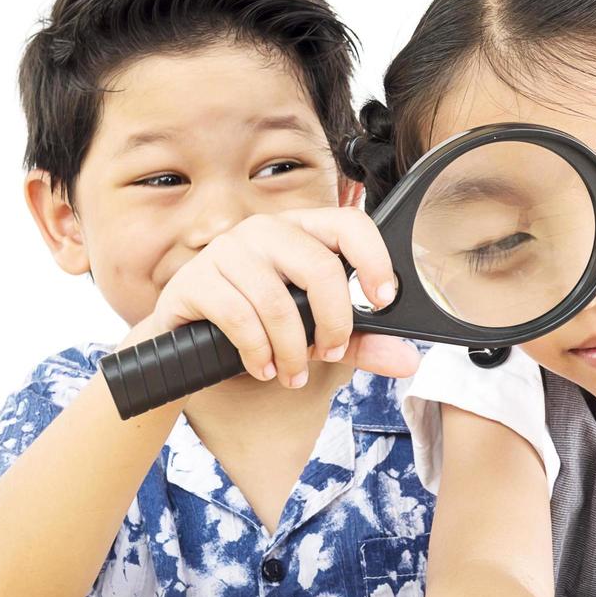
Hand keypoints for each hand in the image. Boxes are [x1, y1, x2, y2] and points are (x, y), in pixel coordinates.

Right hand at [139, 207, 419, 384]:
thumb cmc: (260, 327)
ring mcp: (228, 250)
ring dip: (292, 350)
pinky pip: (238, 316)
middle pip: (319, 267)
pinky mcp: (196, 279)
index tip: (384, 300)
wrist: (188, 342)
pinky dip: (257, 351)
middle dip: (333, 323)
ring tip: (292, 374)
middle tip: (330, 352)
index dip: (373, 258)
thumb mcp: (317, 335)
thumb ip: (361, 344)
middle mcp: (266, 231)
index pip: (349, 223)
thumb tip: (407, 360)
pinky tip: (262, 367)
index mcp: (303, 232)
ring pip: (277, 301)